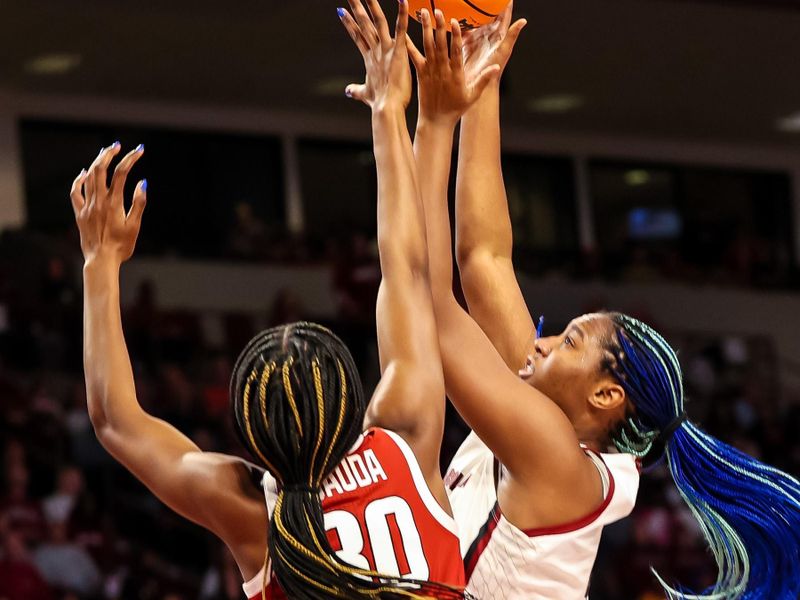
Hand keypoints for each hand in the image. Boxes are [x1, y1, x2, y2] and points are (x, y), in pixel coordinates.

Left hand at [71, 143, 146, 265]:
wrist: (101, 260)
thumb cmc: (121, 246)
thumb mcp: (134, 226)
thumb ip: (139, 203)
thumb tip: (142, 183)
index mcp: (114, 203)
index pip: (121, 173)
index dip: (130, 159)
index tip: (139, 151)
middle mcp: (98, 201)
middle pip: (101, 169)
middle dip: (109, 154)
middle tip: (117, 146)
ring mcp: (87, 206)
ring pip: (88, 177)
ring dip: (96, 163)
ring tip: (104, 154)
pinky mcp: (80, 213)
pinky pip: (75, 192)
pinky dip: (79, 180)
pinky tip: (84, 173)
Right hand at [339, 0, 411, 111]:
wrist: (387, 109)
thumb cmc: (380, 103)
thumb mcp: (365, 93)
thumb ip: (355, 90)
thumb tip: (347, 91)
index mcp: (369, 58)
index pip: (357, 36)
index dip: (349, 23)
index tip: (341, 10)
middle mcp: (375, 51)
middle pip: (364, 24)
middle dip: (356, 7)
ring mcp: (385, 50)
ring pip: (378, 21)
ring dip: (372, 5)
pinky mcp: (397, 51)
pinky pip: (400, 29)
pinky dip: (402, 14)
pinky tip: (403, 0)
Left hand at [408, 9, 500, 123]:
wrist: (436, 121)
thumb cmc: (455, 109)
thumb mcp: (473, 96)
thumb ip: (484, 80)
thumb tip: (496, 67)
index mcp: (456, 74)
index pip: (456, 51)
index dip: (455, 36)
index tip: (454, 22)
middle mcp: (442, 70)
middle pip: (440, 45)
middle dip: (438, 26)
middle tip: (436, 10)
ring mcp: (430, 71)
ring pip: (427, 47)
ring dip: (425, 29)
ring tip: (423, 12)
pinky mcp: (421, 74)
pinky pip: (414, 57)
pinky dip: (409, 46)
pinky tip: (404, 34)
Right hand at [462, 1, 525, 91]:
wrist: (479, 86)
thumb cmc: (494, 70)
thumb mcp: (503, 51)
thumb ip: (511, 35)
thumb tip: (523, 21)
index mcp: (498, 35)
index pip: (502, 15)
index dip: (503, 4)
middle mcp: (487, 34)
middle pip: (486, 14)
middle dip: (483, 4)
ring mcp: (475, 38)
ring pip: (472, 20)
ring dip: (468, 11)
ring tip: (464, 1)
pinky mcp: (464, 43)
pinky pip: (460, 29)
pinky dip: (457, 22)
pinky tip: (451, 14)